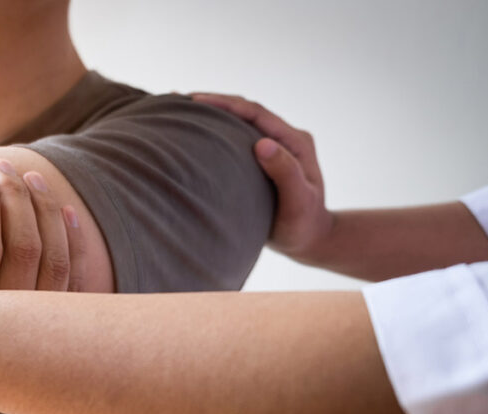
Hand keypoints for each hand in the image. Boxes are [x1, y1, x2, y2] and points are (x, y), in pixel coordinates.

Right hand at [191, 93, 333, 260]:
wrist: (309, 240)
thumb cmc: (303, 226)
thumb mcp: (298, 202)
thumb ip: (285, 172)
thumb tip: (262, 144)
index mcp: (295, 141)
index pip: (256, 113)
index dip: (226, 104)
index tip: (195, 101)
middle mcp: (284, 139)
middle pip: (245, 111)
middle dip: (213, 103)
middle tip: (178, 100)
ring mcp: (273, 148)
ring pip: (239, 123)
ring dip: (212, 115)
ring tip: (180, 110)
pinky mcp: (262, 159)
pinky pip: (236, 139)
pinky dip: (215, 133)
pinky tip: (194, 134)